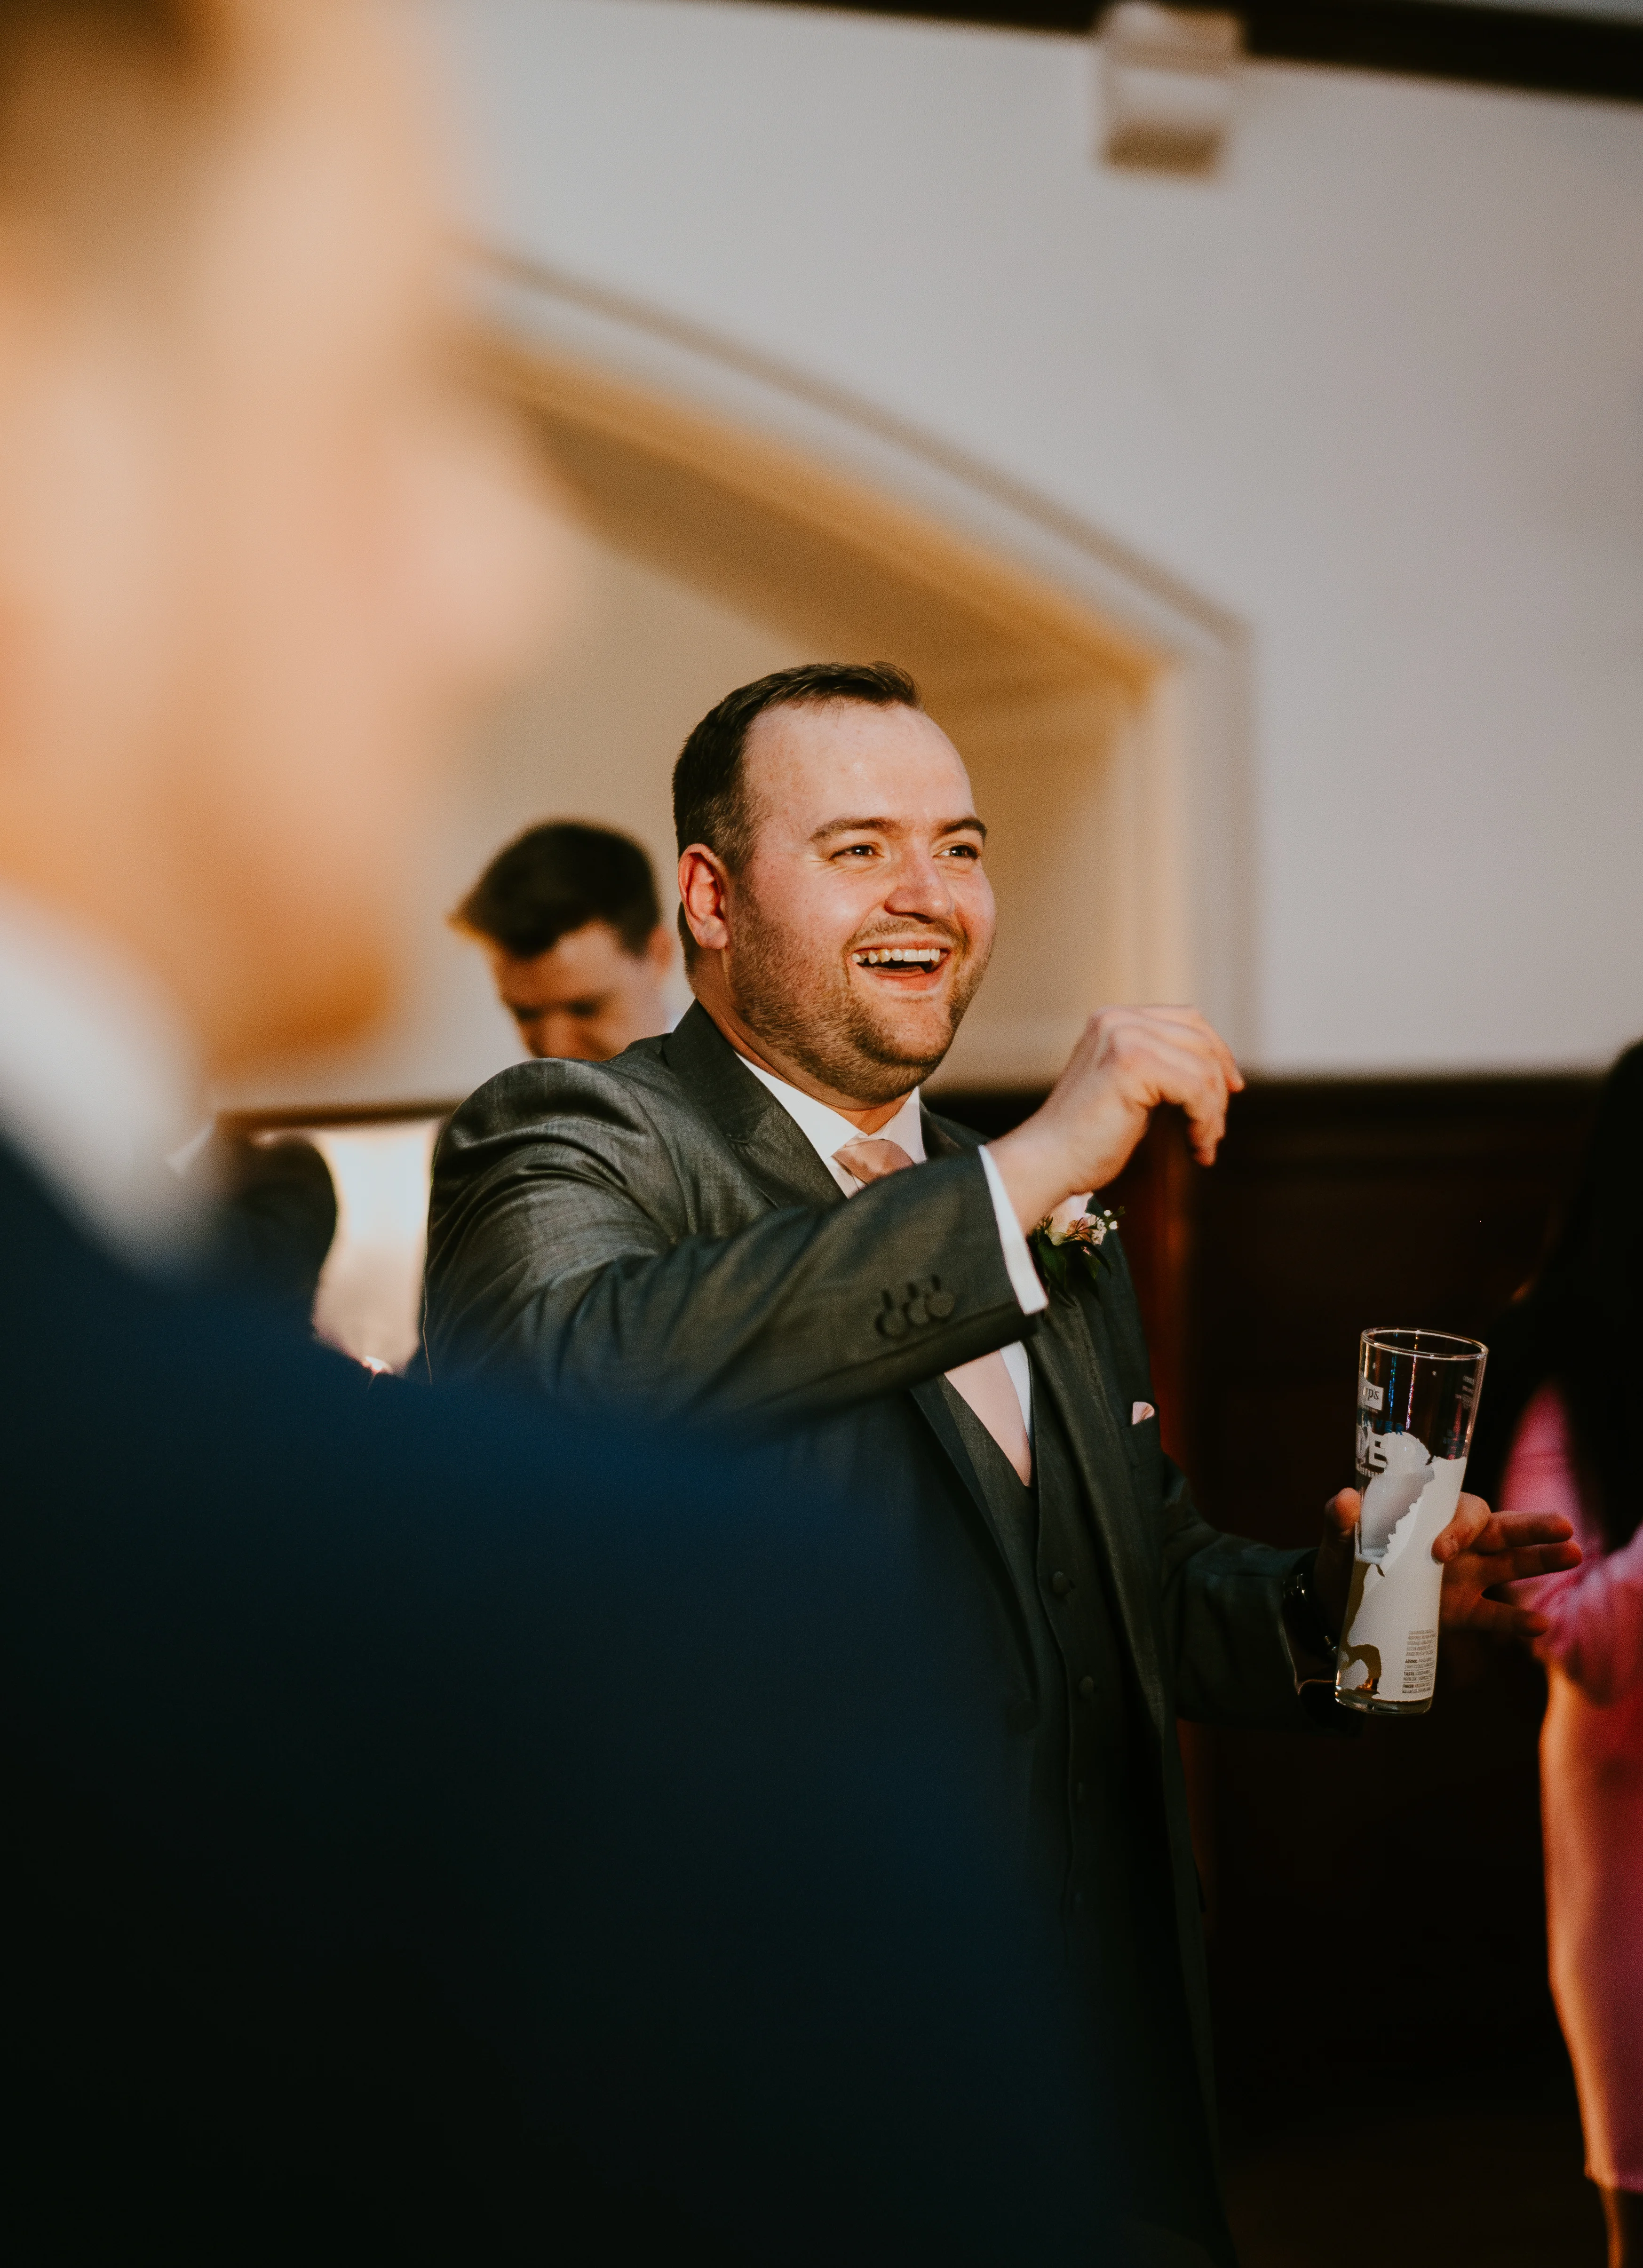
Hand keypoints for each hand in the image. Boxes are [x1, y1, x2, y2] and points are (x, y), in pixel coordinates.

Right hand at [988, 1005, 1243, 1232]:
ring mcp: (1123, 1037)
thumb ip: (1159, 1067)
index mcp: (1113, 1019)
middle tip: (1217, 1130)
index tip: (1233, 1088)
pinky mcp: (1132, 1064)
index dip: (1218, 1052)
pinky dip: (1205, 1122)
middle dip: (1219, 1087)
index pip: (1187, 1020)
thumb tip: (1216, 1071)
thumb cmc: (1086, 1138)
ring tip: (1203, 1145)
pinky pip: (1196, 1089)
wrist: (1047, 1162)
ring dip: (1213, 1113)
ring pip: (1203, 1068)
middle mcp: (1117, 1019)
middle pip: (1201, 1041)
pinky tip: (1196, 1148)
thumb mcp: (1127, 1089)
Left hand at [1315, 1488, 1581, 1644]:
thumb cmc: (1343, 1561)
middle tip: (1564, 1526)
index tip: (1439, 1551)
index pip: (1461, 1512)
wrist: (1339, 1606)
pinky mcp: (1462, 1612)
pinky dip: (1517, 1621)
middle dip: (1533, 1527)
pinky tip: (1540, 1625)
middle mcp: (1457, 1543)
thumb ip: (1339, 1519)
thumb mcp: (1338, 1540)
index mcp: (1432, 1517)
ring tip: (1574, 1555)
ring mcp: (1465, 1578)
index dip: (1459, 1527)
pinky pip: (1495, 1615)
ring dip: (1542, 1561)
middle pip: (1502, 1529)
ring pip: (1511, 1565)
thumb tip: (1344, 1500)